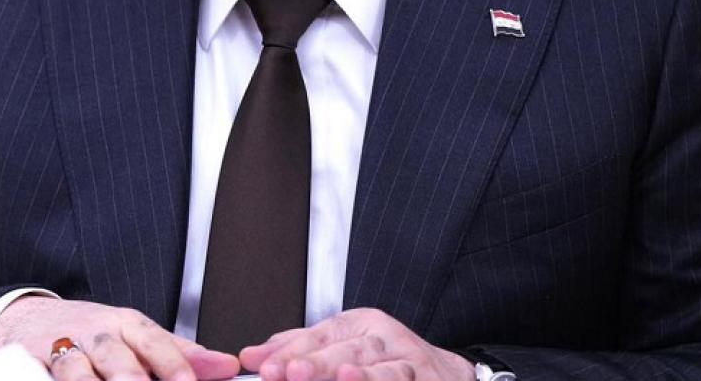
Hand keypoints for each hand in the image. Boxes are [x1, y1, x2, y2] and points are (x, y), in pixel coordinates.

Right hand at [0, 295, 240, 380]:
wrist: (32, 319)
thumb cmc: (93, 333)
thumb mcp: (137, 335)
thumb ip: (180, 353)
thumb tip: (227, 367)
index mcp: (125, 324)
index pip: (153, 341)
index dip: (173, 363)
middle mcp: (95, 334)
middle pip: (114, 354)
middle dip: (130, 375)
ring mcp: (62, 349)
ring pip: (74, 368)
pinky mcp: (31, 364)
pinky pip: (41, 377)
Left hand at [238, 308, 472, 380]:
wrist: (449, 374)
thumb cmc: (386, 360)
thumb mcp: (343, 345)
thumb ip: (298, 349)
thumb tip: (250, 357)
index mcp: (362, 324)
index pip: (321, 334)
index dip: (291, 351)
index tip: (265, 367)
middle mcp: (387, 339)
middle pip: (348, 350)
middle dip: (318, 364)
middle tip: (290, 373)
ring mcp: (412, 363)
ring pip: (383, 370)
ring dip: (361, 377)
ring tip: (341, 378)